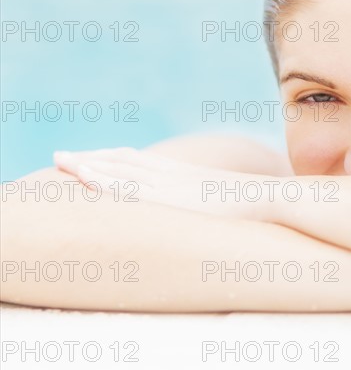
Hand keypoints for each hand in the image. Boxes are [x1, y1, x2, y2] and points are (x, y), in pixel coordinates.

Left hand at [53, 147, 266, 219]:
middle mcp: (173, 175)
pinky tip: (83, 176)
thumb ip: (217, 203)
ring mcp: (171, 184)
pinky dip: (103, 178)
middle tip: (62, 156)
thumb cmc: (257, 204)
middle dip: (91, 158)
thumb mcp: (232, 201)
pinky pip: (128, 185)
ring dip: (87, 164)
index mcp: (186, 175)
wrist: (271, 198)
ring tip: (60, 162)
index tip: (93, 159)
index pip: (141, 162)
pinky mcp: (171, 198)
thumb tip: (218, 213)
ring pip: (119, 168)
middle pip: (123, 160)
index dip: (113, 160)